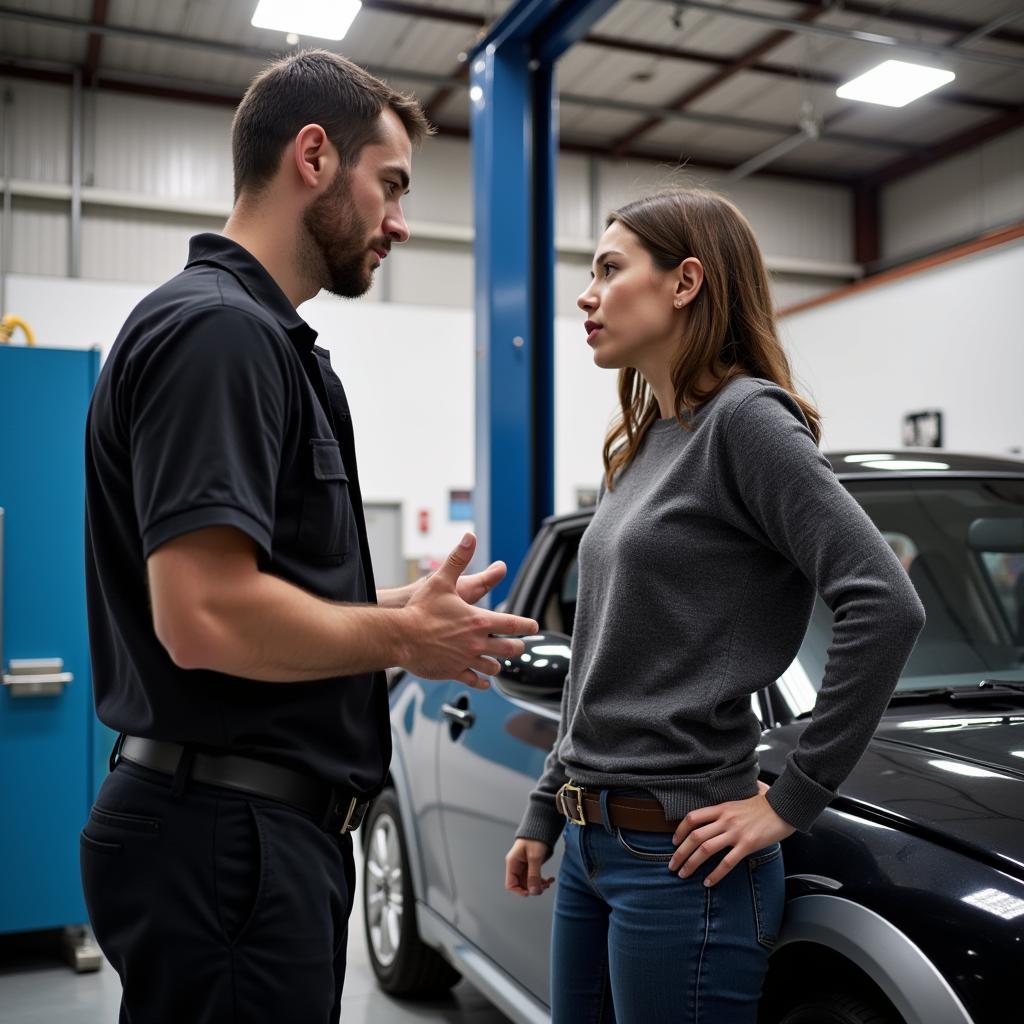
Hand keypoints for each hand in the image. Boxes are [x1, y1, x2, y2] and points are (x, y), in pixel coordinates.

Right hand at [402, 533, 537, 688]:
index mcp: (479, 621)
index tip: (534, 626)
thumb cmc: (420, 609)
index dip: (526, 625)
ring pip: (492, 667)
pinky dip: (481, 682)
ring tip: (500, 663)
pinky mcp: (452, 672)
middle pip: (508, 648)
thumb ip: (458, 559)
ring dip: (498, 665)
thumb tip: (469, 538)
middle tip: (520, 646)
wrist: (400, 637)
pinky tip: (483, 681)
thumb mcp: (441, 580)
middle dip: (517, 647)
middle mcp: (477, 643)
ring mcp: (466, 659)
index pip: (512, 624)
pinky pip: (473, 680)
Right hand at [505, 838, 554, 896]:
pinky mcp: (532, 865)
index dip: (519, 891)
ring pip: (530, 883)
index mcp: (513, 863)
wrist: (542, 826)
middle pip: (522, 885)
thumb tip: (533, 892)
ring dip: (539, 885)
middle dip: (533, 888)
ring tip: (549, 882)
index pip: (511, 884)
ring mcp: (524, 866)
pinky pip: (535, 877)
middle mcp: (517, 866)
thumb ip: (534, 875)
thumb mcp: (535, 857)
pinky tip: (550, 879)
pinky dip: (543, 880)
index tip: (531, 892)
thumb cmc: (535, 837)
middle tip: (544, 886)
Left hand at [667, 781, 794, 886]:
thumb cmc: (766, 803)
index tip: (674, 842)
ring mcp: (736, 832)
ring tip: (683, 874)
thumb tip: (722, 804)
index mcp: (722, 807)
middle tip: (672, 865)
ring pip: (706, 849)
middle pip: (695, 836)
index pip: (692, 817)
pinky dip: (715, 874)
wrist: (786, 806)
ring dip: (691, 863)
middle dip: (680, 852)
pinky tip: (708, 882)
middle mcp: (725, 819)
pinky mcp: (747, 844)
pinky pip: (727, 862)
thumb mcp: (741, 799)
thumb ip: (730, 802)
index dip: (680, 830)